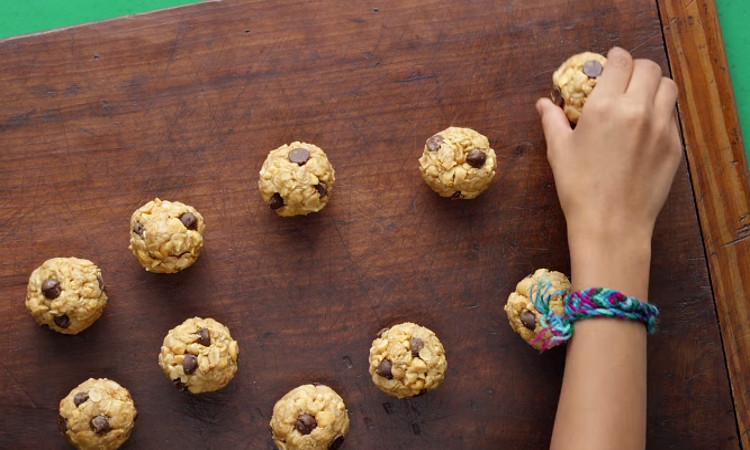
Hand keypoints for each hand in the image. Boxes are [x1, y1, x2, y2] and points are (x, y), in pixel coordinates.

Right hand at [536, 47, 681, 243]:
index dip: (615, 58)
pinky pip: (672, 117)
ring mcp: (660, 128)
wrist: (611, 224)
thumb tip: (543, 104)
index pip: (621, 62)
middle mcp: (637, 111)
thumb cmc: (579, 188)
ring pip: (668, 88)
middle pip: (649, 68)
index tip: (610, 62)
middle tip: (624, 79)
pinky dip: (660, 113)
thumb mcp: (559, 151)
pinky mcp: (673, 146)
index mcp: (605, 107)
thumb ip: (553, 120)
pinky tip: (644, 128)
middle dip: (636, 68)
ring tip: (639, 98)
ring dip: (653, 86)